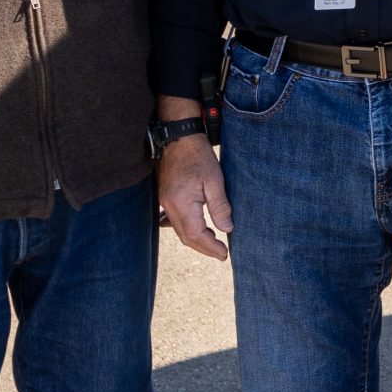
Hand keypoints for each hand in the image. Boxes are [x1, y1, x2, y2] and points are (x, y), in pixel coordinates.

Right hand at [156, 134, 232, 260]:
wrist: (179, 137)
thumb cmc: (198, 156)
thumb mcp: (215, 180)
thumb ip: (220, 207)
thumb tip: (226, 229)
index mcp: (182, 204)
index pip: (196, 235)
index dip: (211, 247)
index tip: (225, 253)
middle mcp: (170, 206)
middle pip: (186, 237)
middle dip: (204, 248)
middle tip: (221, 253)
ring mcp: (165, 202)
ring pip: (179, 230)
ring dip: (195, 240)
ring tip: (212, 244)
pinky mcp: (165, 197)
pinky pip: (173, 221)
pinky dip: (186, 230)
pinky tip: (195, 230)